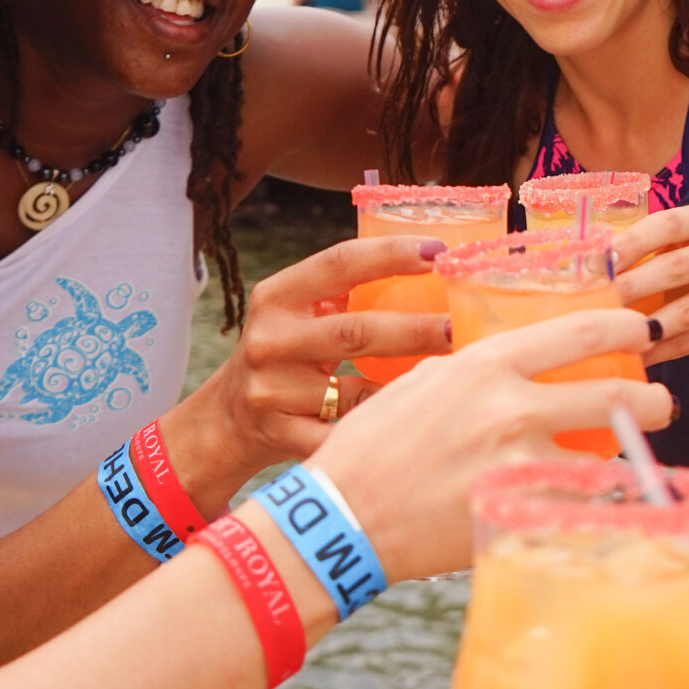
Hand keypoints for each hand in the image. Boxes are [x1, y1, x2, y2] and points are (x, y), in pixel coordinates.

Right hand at [177, 237, 455, 495]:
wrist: (227, 421)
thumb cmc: (284, 355)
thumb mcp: (298, 314)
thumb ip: (343, 291)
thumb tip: (433, 263)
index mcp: (277, 297)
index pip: (338, 263)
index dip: (390, 254)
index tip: (439, 252)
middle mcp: (270, 340)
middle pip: (354, 332)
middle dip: (416, 329)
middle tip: (461, 328)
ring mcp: (272, 392)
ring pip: (357, 393)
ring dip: (408, 389)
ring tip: (455, 380)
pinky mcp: (282, 436)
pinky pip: (347, 435)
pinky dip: (382, 431)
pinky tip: (415, 425)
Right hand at [313, 309, 674, 582]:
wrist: (341, 519)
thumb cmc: (371, 449)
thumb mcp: (422, 384)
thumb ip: (476, 372)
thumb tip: (518, 369)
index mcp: (486, 365)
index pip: (582, 331)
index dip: (628, 327)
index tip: (645, 329)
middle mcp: (512, 409)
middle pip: (618, 396)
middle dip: (653, 400)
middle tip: (659, 403)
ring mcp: (520, 466)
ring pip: (611, 459)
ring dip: (631, 459)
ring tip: (636, 459)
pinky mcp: (520, 516)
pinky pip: (582, 509)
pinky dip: (597, 507)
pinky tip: (603, 506)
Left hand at [608, 204, 688, 367]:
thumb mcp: (675, 251)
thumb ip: (640, 252)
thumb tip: (583, 267)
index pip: (668, 225)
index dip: (631, 243)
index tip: (597, 263)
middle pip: (675, 267)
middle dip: (631, 286)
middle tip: (595, 302)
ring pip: (686, 310)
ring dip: (644, 325)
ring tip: (612, 334)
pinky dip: (659, 351)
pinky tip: (635, 357)